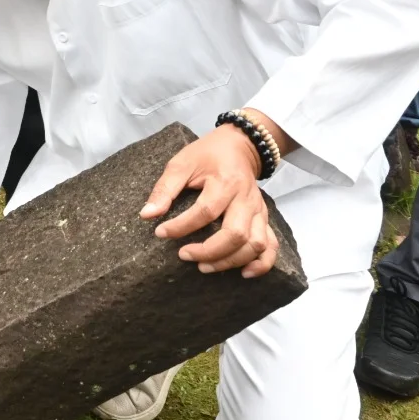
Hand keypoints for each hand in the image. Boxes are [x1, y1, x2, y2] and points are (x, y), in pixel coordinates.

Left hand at [139, 115, 288, 278]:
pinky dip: (262, 263)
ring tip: (204, 266)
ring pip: (255, 244)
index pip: (205, 212)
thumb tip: (147, 215)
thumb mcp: (181, 163)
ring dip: (230, 261)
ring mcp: (259, 211)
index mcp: (226, 183)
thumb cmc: (207, 155)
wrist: (239, 145)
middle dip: (209, 251)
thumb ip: (165, 189)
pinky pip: (271, 246)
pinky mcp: (264, 219)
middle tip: (184, 255)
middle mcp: (246, 199)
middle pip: (235, 234)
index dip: (181, 227)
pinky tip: (244, 273)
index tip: (160, 233)